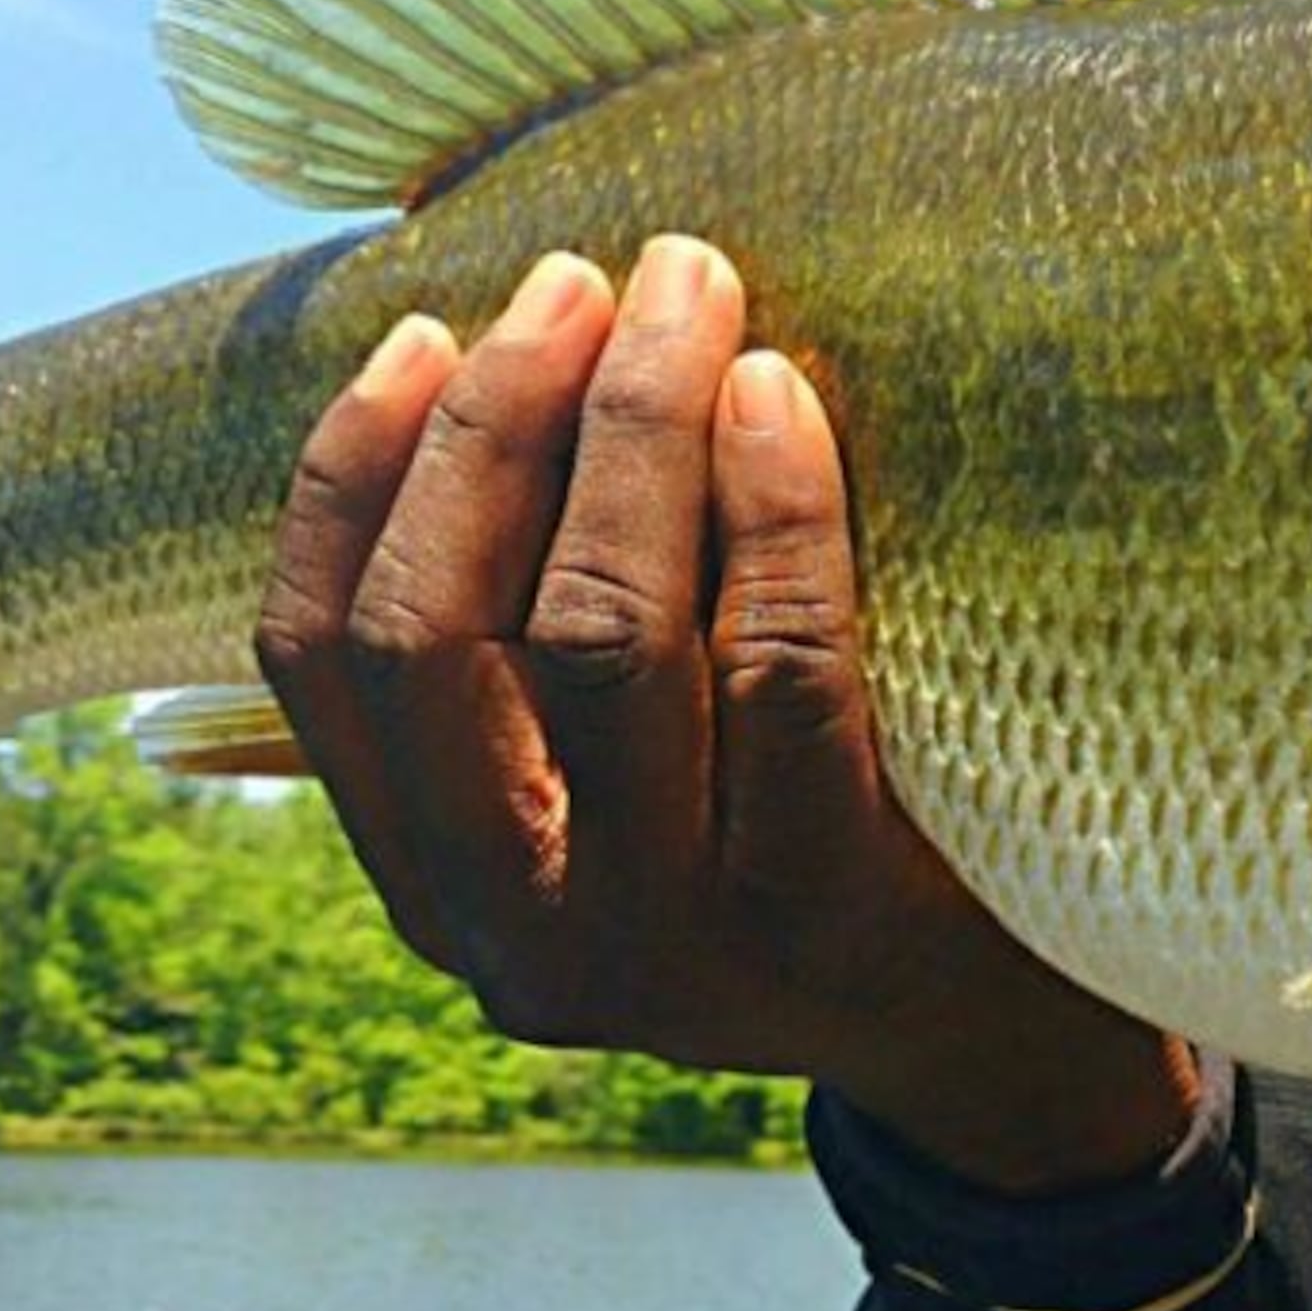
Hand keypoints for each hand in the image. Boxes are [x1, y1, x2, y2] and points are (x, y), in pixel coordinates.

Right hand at [259, 234, 1195, 1193]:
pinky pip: (781, 669)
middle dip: (496, 421)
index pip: (320, 662)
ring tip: (686, 298)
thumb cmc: (794, 843)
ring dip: (629, 432)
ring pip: (600, 637)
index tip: (415, 331)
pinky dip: (769, 510)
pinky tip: (778, 396)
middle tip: (576, 276)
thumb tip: (458, 372)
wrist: (992, 1034)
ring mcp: (670, 945)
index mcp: (438, 892)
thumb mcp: (620, 791)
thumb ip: (527, 661)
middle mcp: (523, 940)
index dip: (353, 477)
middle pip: (442, 633)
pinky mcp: (823, 916)